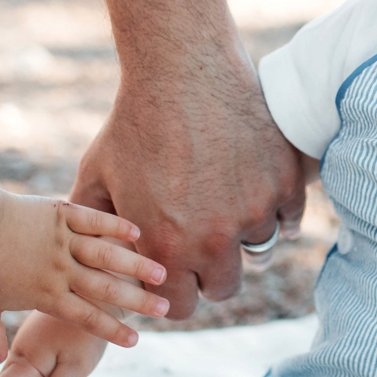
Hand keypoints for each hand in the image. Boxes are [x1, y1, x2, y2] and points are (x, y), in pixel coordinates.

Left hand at [0, 193, 166, 360]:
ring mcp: (63, 240)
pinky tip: (136, 231)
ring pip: (107, 256)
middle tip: (165, 309)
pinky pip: (94, 220)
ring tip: (161, 273)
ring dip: (136, 265)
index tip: (135, 341)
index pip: (86, 317)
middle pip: (106, 289)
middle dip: (138, 301)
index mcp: (46, 294)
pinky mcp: (62, 214)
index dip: (112, 331)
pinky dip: (115, 226)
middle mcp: (60, 270)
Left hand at [71, 71, 303, 318]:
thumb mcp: (97, 176)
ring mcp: (256, 211)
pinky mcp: (286, 183)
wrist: (182, 68)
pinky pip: (288, 221)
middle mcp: (215, 239)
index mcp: (167, 247)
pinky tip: (252, 191)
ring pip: (259, 253)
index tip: (173, 274)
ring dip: (243, 239)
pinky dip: (275, 213)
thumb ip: (92, 226)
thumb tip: (88, 260)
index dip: (174, 294)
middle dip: (210, 273)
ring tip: (225, 208)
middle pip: (224, 289)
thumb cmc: (133, 122)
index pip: (181, 308)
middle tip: (201, 243)